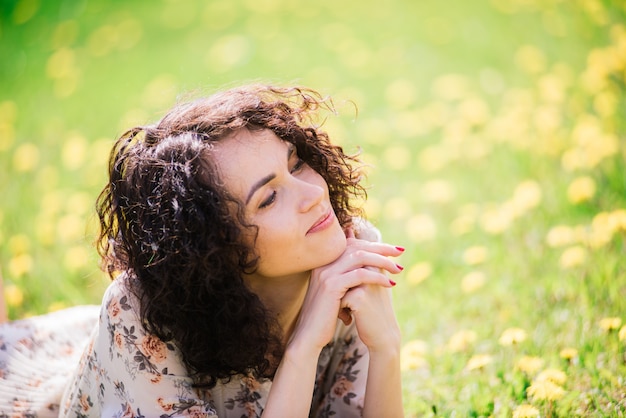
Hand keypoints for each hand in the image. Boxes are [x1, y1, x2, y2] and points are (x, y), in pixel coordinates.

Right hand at [287, 236, 402, 354]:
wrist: (309, 335)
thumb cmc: (326, 315)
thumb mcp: (337, 292)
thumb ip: (349, 276)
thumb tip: (366, 267)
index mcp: (324, 262)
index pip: (352, 244)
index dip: (373, 244)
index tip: (392, 249)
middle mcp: (323, 263)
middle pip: (357, 246)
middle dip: (381, 248)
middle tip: (399, 252)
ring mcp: (326, 273)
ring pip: (360, 257)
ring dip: (382, 260)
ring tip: (398, 269)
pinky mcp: (332, 286)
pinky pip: (360, 275)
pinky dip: (377, 276)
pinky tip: (389, 283)